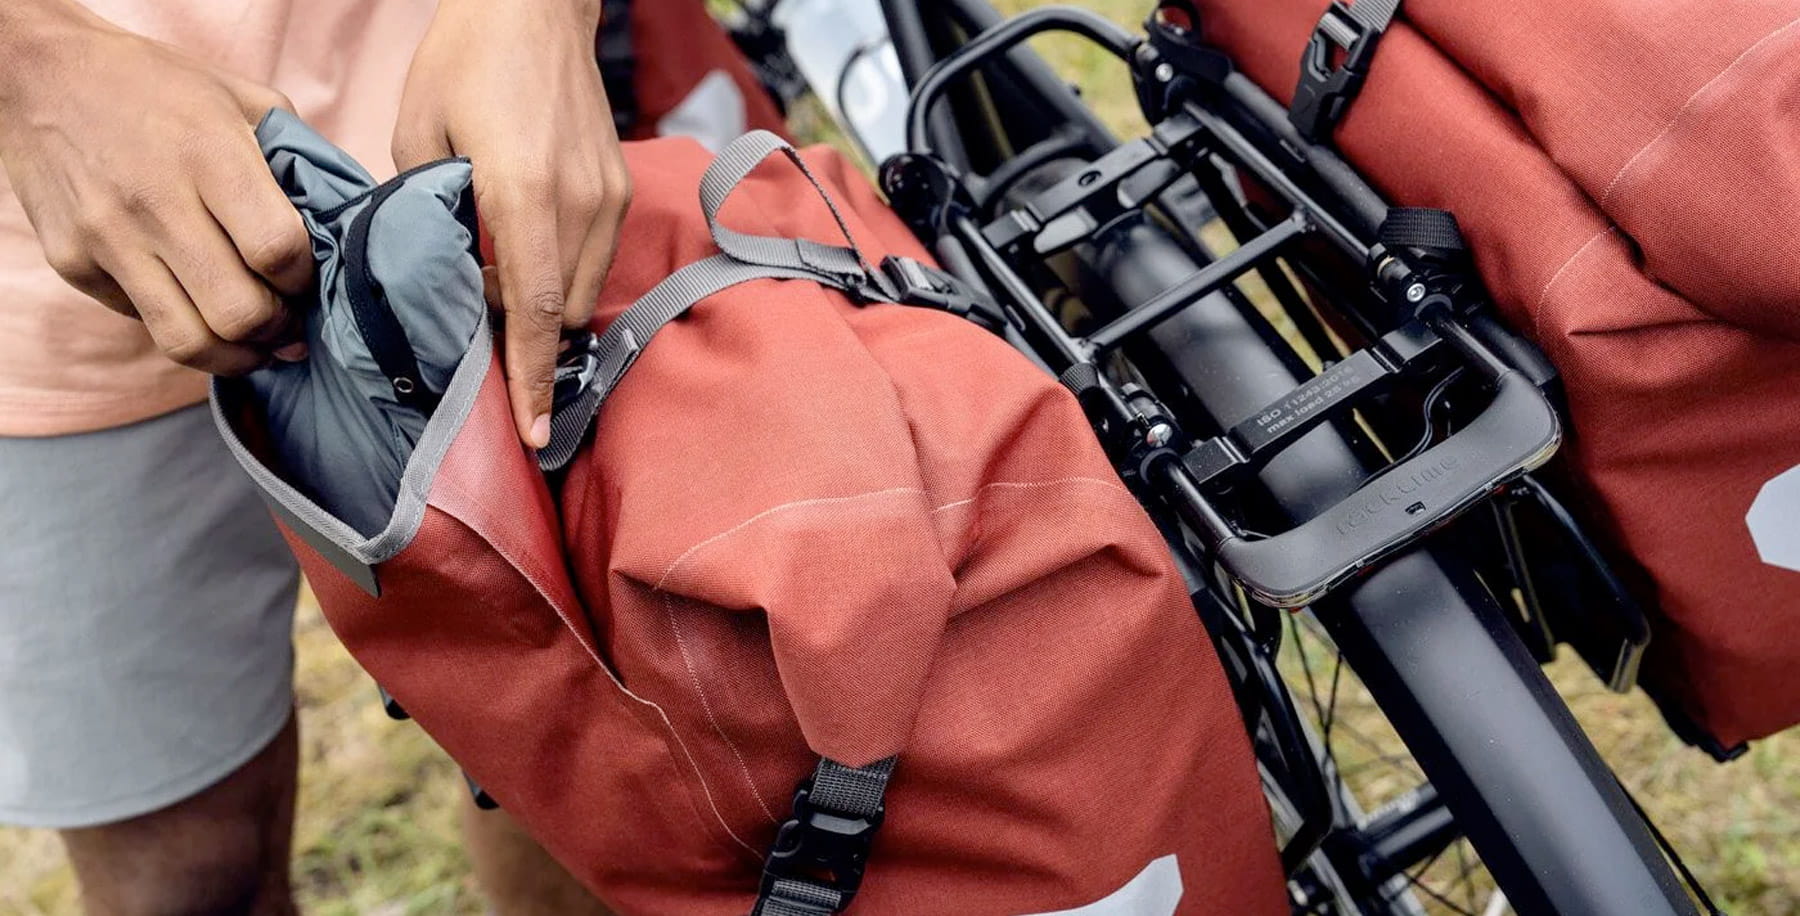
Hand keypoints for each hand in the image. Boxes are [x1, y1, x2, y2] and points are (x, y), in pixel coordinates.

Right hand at [0, 0, 313, 374]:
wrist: (40, 74)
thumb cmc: (157, 86)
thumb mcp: (240, 98)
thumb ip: (296, 156)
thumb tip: (345, 217)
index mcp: (208, 155)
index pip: (277, 251)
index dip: (305, 280)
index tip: (308, 279)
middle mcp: (155, 203)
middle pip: (239, 313)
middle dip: (279, 333)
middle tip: (290, 328)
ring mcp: (108, 239)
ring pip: (188, 341)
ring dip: (236, 357)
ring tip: (257, 347)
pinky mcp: (74, 264)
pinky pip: (142, 322)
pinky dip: (179, 327)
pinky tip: (197, 306)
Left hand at [392, 0, 630, 447]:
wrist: (534, 6)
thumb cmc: (465, 59)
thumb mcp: (417, 132)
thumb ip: (425, 211)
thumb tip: (426, 274)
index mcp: (522, 192)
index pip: (532, 308)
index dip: (531, 377)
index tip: (531, 431)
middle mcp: (578, 202)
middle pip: (559, 314)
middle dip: (526, 346)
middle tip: (481, 350)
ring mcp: (606, 196)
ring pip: (581, 293)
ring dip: (542, 310)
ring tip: (498, 298)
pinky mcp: (617, 187)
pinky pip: (594, 260)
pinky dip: (561, 277)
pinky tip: (525, 259)